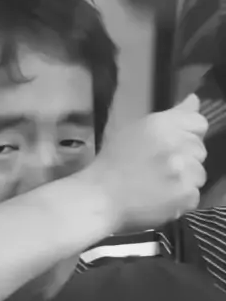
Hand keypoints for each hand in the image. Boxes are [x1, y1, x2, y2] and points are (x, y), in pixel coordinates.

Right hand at [88, 94, 207, 232]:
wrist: (101, 196)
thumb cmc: (113, 162)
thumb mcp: (137, 129)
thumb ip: (171, 115)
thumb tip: (194, 99)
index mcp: (162, 124)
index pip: (198, 123)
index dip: (188, 135)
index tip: (173, 146)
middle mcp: (175, 143)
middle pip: (199, 150)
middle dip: (185, 158)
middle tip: (160, 168)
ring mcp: (182, 170)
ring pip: (199, 174)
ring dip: (184, 180)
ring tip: (160, 185)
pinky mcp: (184, 195)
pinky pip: (194, 196)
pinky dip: (180, 200)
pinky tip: (161, 198)